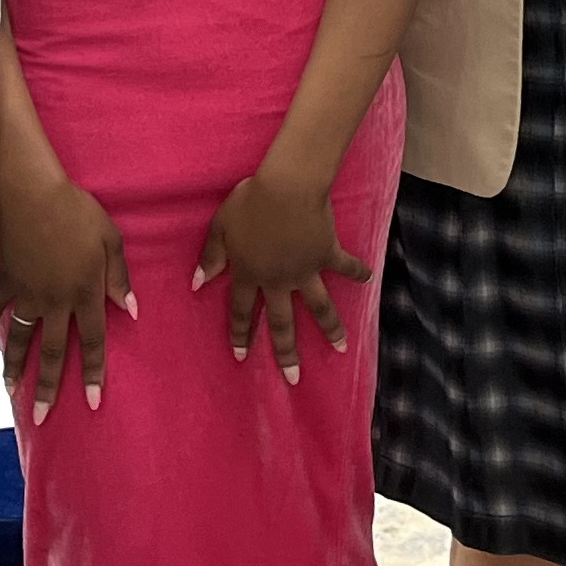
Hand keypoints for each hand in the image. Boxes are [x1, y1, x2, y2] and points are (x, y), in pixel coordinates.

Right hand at [0, 158, 128, 421]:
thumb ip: (119, 277)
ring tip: (10, 391)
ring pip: (22, 338)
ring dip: (15, 366)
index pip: (92, 342)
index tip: (92, 401)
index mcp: (85, 293)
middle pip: (52, 352)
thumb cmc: (79, 212)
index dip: (93, 372)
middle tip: (40, 416)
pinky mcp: (8, 278)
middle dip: (47, 387)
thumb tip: (130, 309)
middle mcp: (55, 301)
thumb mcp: (111, 241)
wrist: (34, 194)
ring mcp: (28, 292)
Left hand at [201, 161, 371, 385]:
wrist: (288, 188)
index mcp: (250, 274)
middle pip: (282, 323)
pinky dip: (357, 272)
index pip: (242, 311)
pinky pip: (345, 267)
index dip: (240, 334)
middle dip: (286, 351)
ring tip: (341, 348)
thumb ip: (210, 256)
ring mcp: (306, 270)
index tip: (240, 356)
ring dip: (331, 329)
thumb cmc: (250, 203)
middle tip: (293, 377)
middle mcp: (278, 280)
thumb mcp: (220, 227)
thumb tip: (197, 283)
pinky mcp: (327, 254)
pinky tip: (368, 280)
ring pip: (319, 307)